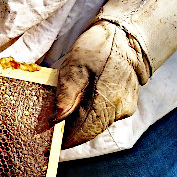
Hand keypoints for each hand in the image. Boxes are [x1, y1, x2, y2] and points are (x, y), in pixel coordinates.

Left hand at [52, 20, 150, 147]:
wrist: (127, 37)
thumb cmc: (98, 48)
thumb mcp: (75, 67)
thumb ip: (66, 96)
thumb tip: (55, 121)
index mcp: (105, 103)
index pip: (81, 133)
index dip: (64, 138)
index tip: (49, 139)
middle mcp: (118, 111)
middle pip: (89, 131)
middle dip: (70, 131)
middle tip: (52, 125)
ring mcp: (125, 109)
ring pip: (97, 124)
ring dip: (80, 122)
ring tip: (64, 114)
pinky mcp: (127, 104)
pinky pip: (105, 115)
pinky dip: (91, 114)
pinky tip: (81, 104)